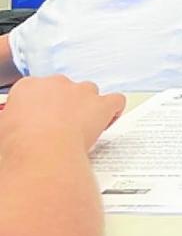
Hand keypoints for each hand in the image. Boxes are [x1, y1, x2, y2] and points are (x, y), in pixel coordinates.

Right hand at [0, 76, 124, 149]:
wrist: (42, 152)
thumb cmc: (19, 144)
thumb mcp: (2, 128)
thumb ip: (10, 120)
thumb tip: (12, 126)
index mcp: (29, 86)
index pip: (38, 90)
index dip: (42, 106)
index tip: (41, 120)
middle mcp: (56, 83)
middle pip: (65, 89)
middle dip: (64, 105)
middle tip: (60, 127)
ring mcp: (81, 91)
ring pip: (90, 92)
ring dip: (88, 106)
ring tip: (82, 127)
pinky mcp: (101, 104)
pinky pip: (116, 100)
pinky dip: (114, 110)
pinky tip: (107, 122)